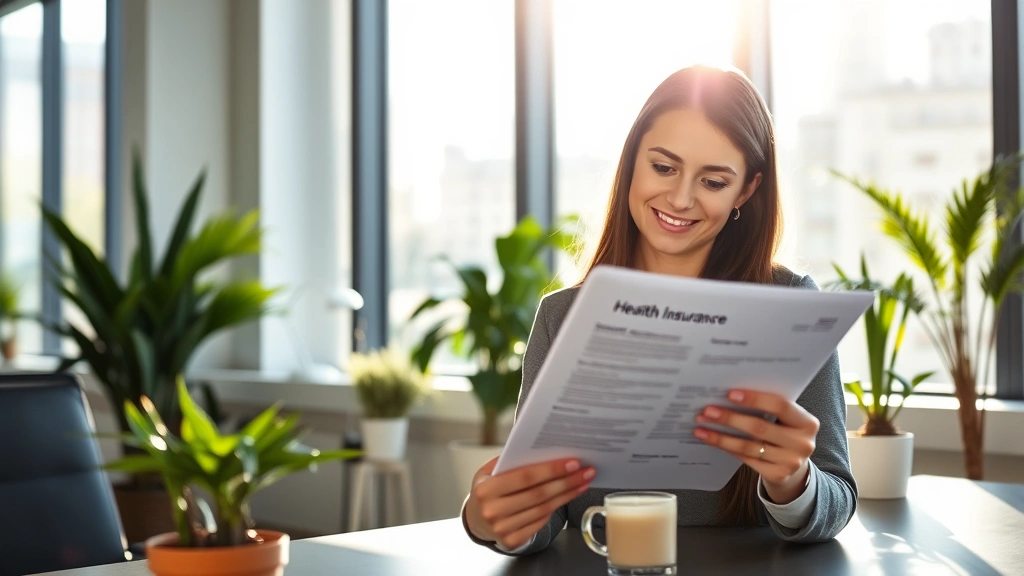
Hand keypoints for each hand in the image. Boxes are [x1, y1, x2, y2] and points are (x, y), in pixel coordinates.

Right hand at [465, 456, 595, 549]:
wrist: (476, 519)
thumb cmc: (487, 490)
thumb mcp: (488, 472)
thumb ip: (510, 461)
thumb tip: (542, 450)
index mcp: (485, 489)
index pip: (525, 477)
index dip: (551, 470)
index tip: (573, 462)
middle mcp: (493, 511)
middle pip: (539, 494)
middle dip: (566, 481)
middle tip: (586, 472)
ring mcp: (503, 528)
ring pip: (544, 509)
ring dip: (567, 495)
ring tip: (582, 483)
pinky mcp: (512, 540)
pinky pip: (541, 521)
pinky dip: (556, 508)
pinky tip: (567, 496)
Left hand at [693, 389, 818, 503]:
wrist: (793, 464)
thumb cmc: (784, 433)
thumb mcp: (785, 420)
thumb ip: (768, 408)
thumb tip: (730, 395)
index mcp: (807, 422)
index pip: (780, 406)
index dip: (755, 399)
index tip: (730, 394)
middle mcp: (803, 443)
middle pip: (760, 427)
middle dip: (730, 418)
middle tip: (708, 411)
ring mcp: (791, 462)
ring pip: (748, 446)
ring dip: (721, 436)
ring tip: (701, 427)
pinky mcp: (778, 475)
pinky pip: (746, 459)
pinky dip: (726, 448)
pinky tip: (711, 440)